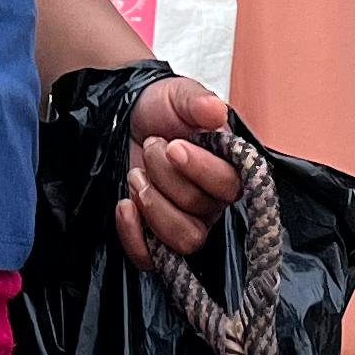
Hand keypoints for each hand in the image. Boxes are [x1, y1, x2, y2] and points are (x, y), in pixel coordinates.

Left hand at [118, 75, 238, 266]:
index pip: (230, 186)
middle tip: (151, 148)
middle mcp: (211, 202)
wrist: (125, 117)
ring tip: (135, 175)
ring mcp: (185, 223)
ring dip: (154, 207)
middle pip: (201, 212)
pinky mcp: (155, 238)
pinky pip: (152, 259)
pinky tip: (124, 205)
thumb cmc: (159, 109)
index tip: (174, 147)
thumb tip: (216, 111)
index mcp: (225, 170)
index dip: (201, 171)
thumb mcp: (178, 96)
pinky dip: (134, 236)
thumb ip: (197, 102)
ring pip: (184, 240)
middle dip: (166, 178)